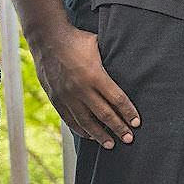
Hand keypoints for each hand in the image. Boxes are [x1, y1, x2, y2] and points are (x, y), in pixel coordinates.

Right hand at [28, 22, 139, 146]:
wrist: (47, 38)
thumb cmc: (77, 40)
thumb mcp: (98, 46)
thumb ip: (111, 59)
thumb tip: (129, 64)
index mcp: (95, 75)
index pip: (117, 99)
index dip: (128, 113)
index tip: (136, 123)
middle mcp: (81, 89)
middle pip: (105, 115)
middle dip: (119, 128)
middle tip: (129, 139)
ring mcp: (67, 96)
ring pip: (87, 122)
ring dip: (100, 135)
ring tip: (111, 144)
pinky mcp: (56, 99)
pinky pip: (70, 119)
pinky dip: (81, 130)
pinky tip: (90, 136)